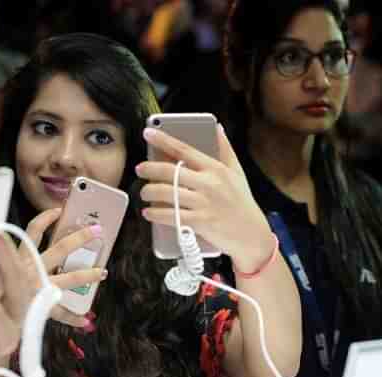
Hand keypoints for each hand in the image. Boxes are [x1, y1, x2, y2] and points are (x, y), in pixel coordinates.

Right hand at [19, 208, 105, 325]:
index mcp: (18, 258)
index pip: (34, 231)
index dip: (46, 218)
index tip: (58, 210)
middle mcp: (31, 271)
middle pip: (61, 249)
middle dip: (80, 238)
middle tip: (98, 229)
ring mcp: (39, 289)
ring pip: (69, 278)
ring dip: (88, 275)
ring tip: (103, 272)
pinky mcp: (41, 308)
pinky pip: (61, 312)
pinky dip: (73, 316)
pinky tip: (85, 319)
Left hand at [136, 125, 272, 268]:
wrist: (252, 234)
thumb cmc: (242, 202)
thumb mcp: (237, 172)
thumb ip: (224, 149)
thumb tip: (216, 127)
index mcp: (215, 169)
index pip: (184, 150)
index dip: (163, 140)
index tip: (148, 133)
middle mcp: (208, 184)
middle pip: (169, 171)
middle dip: (149, 169)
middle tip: (140, 169)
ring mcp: (203, 203)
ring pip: (166, 193)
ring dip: (148, 192)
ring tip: (144, 193)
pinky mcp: (199, 222)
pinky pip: (170, 215)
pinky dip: (155, 214)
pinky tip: (149, 212)